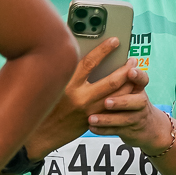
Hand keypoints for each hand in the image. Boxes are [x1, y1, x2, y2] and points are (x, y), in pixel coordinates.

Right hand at [26, 38, 144, 158]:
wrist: (40, 133)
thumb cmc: (44, 104)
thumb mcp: (53, 84)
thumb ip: (67, 70)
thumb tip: (80, 51)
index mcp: (68, 83)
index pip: (90, 62)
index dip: (105, 49)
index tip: (115, 41)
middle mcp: (80, 97)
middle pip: (111, 80)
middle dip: (125, 69)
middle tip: (133, 60)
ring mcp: (89, 111)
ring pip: (117, 96)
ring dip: (129, 84)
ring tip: (135, 74)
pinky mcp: (93, 120)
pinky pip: (114, 108)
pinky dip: (123, 98)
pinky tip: (129, 91)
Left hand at [86, 62, 173, 151]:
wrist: (148, 127)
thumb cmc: (131, 100)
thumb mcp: (131, 87)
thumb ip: (120, 75)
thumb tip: (97, 53)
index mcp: (139, 87)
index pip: (142, 79)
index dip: (137, 75)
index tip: (130, 71)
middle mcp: (140, 101)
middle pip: (134, 100)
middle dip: (120, 101)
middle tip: (106, 101)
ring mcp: (137, 118)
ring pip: (124, 119)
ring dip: (107, 119)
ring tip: (91, 118)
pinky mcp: (130, 131)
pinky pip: (116, 131)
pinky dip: (103, 130)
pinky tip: (90, 127)